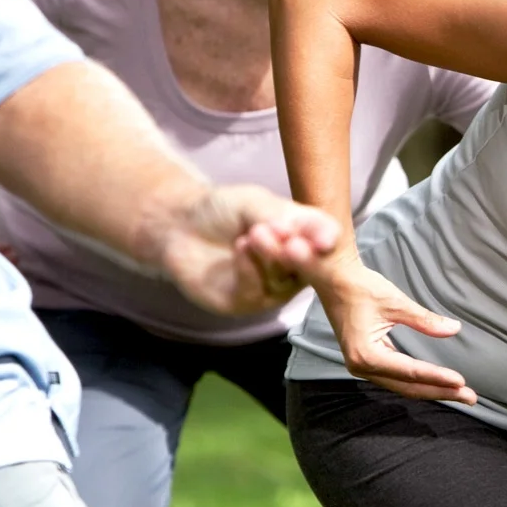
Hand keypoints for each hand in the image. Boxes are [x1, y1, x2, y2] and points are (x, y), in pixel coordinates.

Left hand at [155, 184, 340, 314]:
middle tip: (293, 242)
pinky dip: (249, 269)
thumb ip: (286, 217)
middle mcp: (293, 270)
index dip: (325, 243)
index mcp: (304, 242)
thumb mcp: (256, 203)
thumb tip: (327, 235)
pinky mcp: (243, 303)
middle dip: (301, 256)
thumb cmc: (223, 210)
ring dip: (270, 257)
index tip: (324, 241)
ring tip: (254, 234)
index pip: (326, 245)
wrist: (180, 224)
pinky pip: (254, 292)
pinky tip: (241, 246)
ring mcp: (270, 289)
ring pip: (282, 281)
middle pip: (308, 269)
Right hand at [300, 259, 475, 402]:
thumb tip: (454, 328)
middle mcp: (361, 366)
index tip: (462, 382)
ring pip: (403, 386)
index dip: (437, 377)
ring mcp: (362, 366)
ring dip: (432, 389)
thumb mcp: (396, 302)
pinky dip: (418, 381)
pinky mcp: (366, 361)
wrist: (334, 279)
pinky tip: (438, 384)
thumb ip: (425, 319)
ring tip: (460, 393)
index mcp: (366, 354)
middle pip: (408, 386)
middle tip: (471, 397)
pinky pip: (396, 377)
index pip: (410, 371)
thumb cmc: (362, 287)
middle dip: (440, 391)